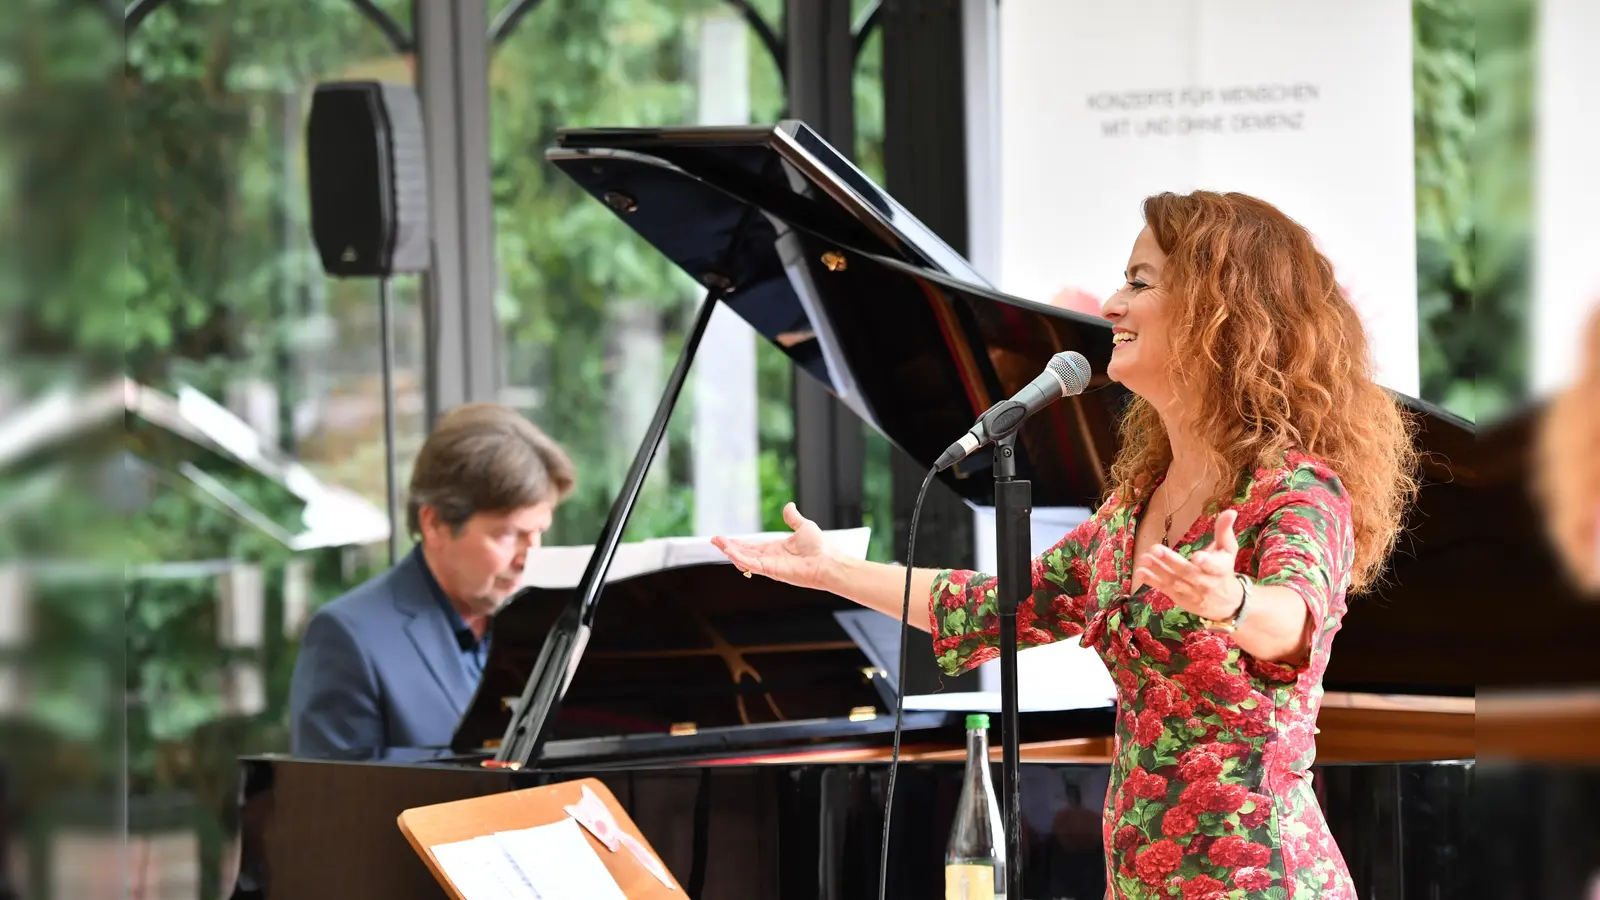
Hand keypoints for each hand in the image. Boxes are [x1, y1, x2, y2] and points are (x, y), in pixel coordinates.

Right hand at [709, 502, 840, 592]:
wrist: (828, 560)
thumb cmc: (820, 547)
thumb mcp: (803, 526)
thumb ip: (793, 518)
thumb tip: (789, 506)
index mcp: (776, 549)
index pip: (752, 546)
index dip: (737, 543)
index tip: (724, 539)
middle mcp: (771, 558)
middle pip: (744, 553)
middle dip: (729, 547)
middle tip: (714, 540)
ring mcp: (770, 566)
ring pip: (745, 559)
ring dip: (731, 552)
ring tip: (718, 543)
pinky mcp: (772, 571)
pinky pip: (752, 565)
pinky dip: (740, 558)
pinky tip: (730, 552)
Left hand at [1135, 509, 1243, 620]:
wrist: (1226, 603)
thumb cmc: (1224, 570)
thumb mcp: (1228, 550)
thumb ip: (1224, 531)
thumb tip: (1230, 511)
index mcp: (1221, 569)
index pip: (1215, 567)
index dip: (1207, 562)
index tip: (1196, 556)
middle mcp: (1207, 583)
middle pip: (1189, 573)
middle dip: (1172, 562)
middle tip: (1156, 548)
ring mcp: (1193, 593)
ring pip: (1175, 582)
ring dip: (1158, 570)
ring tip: (1145, 558)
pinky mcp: (1181, 598)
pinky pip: (1166, 590)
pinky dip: (1153, 582)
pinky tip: (1141, 572)